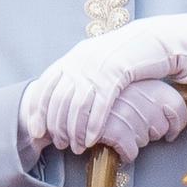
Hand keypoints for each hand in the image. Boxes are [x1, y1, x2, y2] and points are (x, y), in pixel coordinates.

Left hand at [21, 14, 186, 149]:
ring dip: (75, 131)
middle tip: (59, 144)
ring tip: (76, 147)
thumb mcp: (94, 59)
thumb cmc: (122, 54)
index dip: (37, 111)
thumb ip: (77, 74)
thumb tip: (60, 97)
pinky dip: (93, 125)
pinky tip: (92, 139)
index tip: (37, 131)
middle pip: (59, 100)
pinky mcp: (117, 74)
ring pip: (77, 105)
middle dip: (57, 126)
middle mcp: (80, 62)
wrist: (150, 39)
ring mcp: (98, 68)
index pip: (44, 86)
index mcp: (72, 58)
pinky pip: (100, 105)